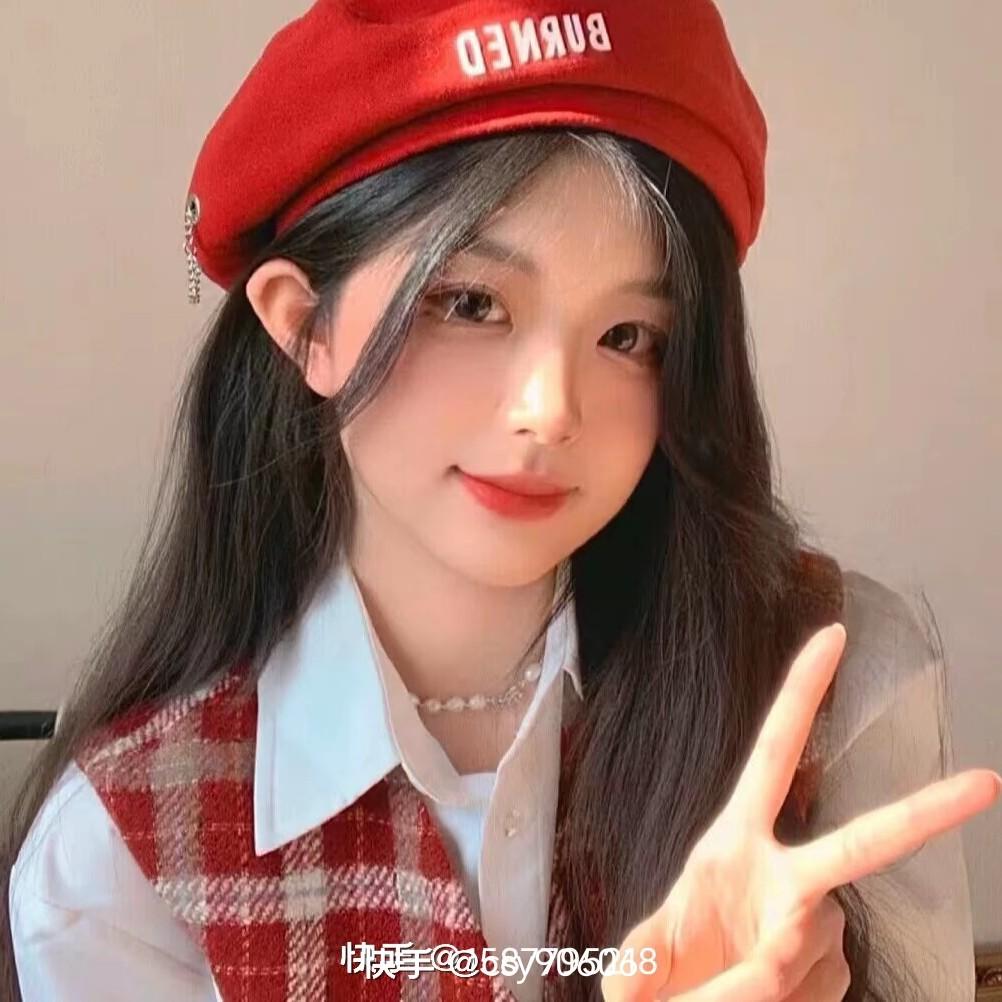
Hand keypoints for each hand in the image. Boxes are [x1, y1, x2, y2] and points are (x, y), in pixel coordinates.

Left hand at [601, 623, 1001, 1000]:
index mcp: (736, 841)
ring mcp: (814, 924)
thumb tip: (752, 978)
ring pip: (821, 945)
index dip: (801, 695)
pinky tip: (762, 999)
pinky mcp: (831, 972)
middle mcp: (785, 874)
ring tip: (729, 982)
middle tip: (986, 783)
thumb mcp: (640, 959)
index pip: (773, 753)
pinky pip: (825, 985)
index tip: (832, 636)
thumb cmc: (665, 973)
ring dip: (772, 975)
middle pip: (862, 841)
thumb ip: (658, 969)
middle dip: (924, 812)